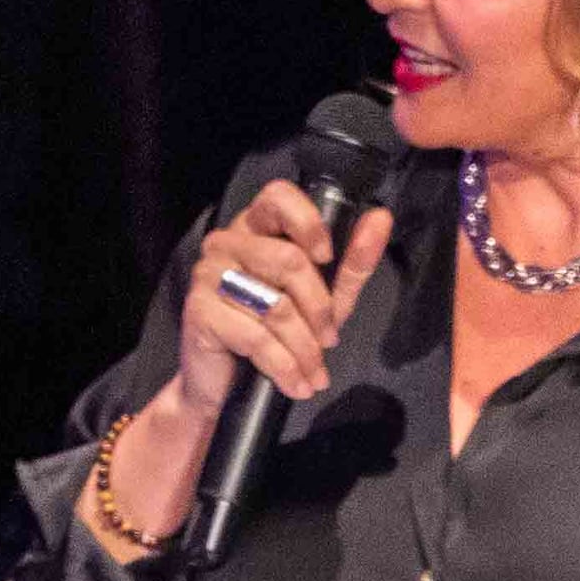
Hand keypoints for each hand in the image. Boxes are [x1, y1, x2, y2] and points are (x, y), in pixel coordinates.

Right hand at [158, 173, 396, 427]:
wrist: (224, 384)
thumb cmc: (276, 333)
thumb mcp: (325, 298)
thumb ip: (352, 260)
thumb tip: (381, 218)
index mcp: (256, 228)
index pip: (277, 196)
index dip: (307, 222)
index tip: (326, 256)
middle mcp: (226, 243)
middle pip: (289, 259)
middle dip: (320, 309)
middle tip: (329, 340)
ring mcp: (208, 274)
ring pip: (276, 306)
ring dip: (304, 348)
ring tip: (314, 372)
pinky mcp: (198, 311)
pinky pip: (256, 337)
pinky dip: (284, 366)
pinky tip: (296, 383)